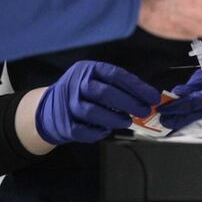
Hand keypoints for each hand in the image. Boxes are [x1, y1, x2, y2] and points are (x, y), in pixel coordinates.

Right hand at [33, 60, 161, 145]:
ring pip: (92, 111)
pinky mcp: (63, 123)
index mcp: (87, 69)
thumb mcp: (95, 80)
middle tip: (144, 111)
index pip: (115, 75)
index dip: (137, 87)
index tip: (153, 97)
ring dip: (114, 118)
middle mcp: (75, 83)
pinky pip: (81, 130)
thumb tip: (147, 97)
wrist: (48, 109)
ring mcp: (67, 104)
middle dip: (129, 103)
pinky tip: (107, 131)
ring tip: (127, 122)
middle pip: (104, 92)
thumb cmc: (81, 94)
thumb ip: (117, 86)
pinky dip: (97, 132)